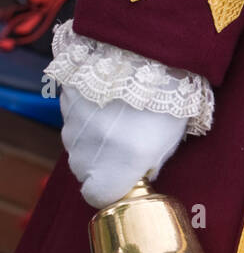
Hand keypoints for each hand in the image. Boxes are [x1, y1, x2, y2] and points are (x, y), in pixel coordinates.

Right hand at [60, 86, 187, 207]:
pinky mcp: (66, 103)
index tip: (123, 181)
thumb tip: (134, 176)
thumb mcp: (167, 143)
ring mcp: (74, 126)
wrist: (148, 56)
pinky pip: (73, 121)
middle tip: (127, 145)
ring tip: (121, 119)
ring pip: (76, 146)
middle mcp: (91, 149)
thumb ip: (146, 167)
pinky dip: (87, 119)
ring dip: (93, 141)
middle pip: (84, 171)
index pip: (97, 196)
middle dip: (102, 165)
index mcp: (121, 164)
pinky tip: (109, 104)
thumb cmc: (167, 102)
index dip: (110, 191)